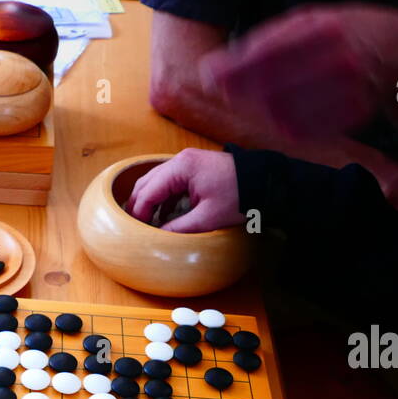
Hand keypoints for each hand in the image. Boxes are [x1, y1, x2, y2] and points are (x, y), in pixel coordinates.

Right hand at [125, 149, 243, 232]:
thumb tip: (156, 238)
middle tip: (132, 227)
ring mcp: (187, 162)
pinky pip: (168, 181)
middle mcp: (180, 160)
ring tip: (143, 222)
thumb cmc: (239, 197)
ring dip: (147, 200)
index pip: (148, 191)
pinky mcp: (193, 167)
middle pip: (146, 182)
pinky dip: (160, 196)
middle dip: (137, 205)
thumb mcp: (207, 218)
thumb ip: (178, 228)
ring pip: (155, 180)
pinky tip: (161, 214)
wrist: (265, 182)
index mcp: (181, 168)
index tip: (135, 231)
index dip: (138, 212)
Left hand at [199, 5, 397, 140]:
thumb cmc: (339, 33)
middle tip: (227, 93)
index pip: (265, 56)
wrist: (396, 49)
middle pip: (271, 90)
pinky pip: (305, 131)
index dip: (233, 70)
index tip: (209, 77)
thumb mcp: (306, 22)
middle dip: (242, 94)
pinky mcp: (353, 114)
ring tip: (255, 102)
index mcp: (323, 29)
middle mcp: (338, 58)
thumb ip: (263, 42)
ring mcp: (348, 89)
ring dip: (260, 113)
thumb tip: (216, 68)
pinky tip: (279, 116)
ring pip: (285, 115)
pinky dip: (284, 126)